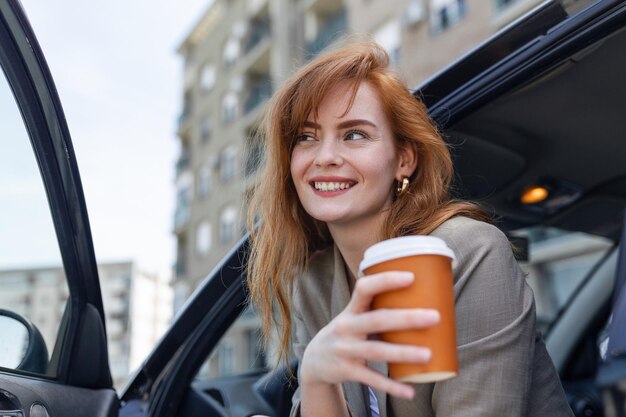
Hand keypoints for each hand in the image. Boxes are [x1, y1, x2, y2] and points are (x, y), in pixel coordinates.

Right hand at [300, 271, 439, 398]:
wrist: (315, 360)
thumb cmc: (347, 332)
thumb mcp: (354, 315)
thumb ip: (378, 307)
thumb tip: (421, 294)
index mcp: (351, 309)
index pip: (364, 288)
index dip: (386, 281)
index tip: (411, 277)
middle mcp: (346, 327)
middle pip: (377, 320)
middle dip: (406, 318)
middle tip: (435, 316)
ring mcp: (346, 350)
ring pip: (376, 351)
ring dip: (403, 352)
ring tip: (428, 354)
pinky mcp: (347, 371)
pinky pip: (371, 379)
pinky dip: (391, 386)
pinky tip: (410, 390)